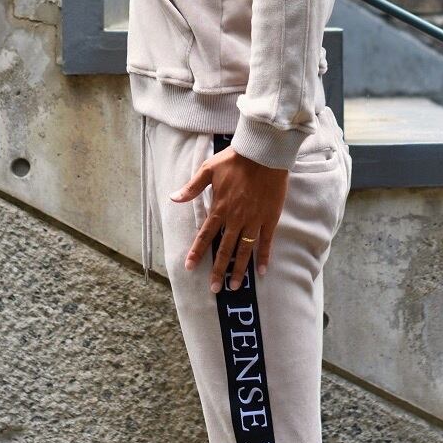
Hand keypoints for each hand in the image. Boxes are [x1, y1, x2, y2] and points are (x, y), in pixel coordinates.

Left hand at [169, 144, 288, 292]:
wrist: (263, 153)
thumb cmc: (235, 160)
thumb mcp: (208, 170)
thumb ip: (192, 187)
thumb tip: (173, 197)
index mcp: (220, 208)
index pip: (206, 235)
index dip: (197, 252)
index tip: (189, 267)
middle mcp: (236, 219)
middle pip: (225, 249)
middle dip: (218, 270)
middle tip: (214, 289)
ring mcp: (254, 220)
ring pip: (244, 250)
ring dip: (239, 269)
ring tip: (235, 286)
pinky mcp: (269, 218)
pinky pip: (265, 242)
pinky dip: (263, 257)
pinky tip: (262, 271)